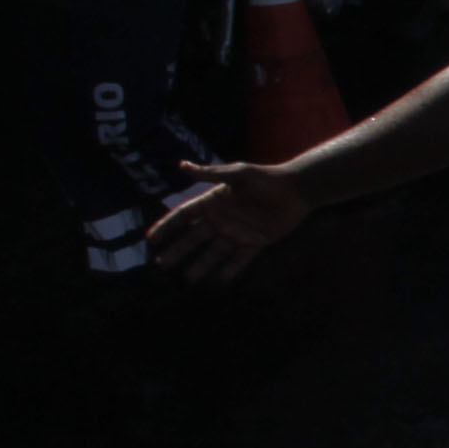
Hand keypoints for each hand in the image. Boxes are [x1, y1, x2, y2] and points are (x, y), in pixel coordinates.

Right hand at [149, 160, 312, 280]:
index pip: (184, 216)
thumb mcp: (238, 174)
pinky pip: (240, 260)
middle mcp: (221, 219)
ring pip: (214, 253)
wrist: (297, 189)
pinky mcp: (255, 243)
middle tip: (162, 265)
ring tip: (188, 279)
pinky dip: (230, 270)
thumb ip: (211, 174)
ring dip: (201, 265)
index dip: (167, 227)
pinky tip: (219, 281)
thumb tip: (181, 165)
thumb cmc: (266, 178)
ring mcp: (237, 232)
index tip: (151, 239)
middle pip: (194, 238)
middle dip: (178, 251)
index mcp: (213, 202)